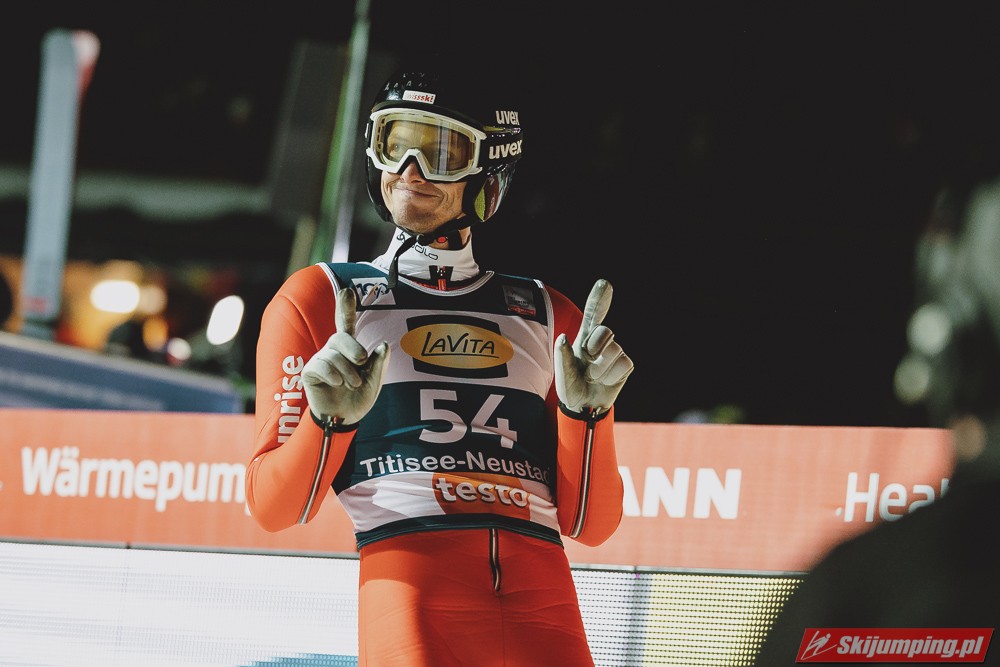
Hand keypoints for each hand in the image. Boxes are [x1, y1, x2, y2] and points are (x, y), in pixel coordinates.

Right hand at [302, 287, 389, 425]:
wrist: (344, 419)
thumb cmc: (358, 397)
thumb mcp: (374, 381)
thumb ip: (378, 364)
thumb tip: (383, 345)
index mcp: (350, 349)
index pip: (346, 324)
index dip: (345, 307)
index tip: (347, 290)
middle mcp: (333, 350)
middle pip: (340, 336)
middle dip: (353, 347)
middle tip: (362, 361)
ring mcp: (320, 360)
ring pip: (333, 354)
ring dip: (348, 371)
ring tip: (352, 384)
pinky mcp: (310, 372)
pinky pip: (320, 365)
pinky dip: (333, 374)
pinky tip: (338, 383)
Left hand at [555, 279, 633, 414]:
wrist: (584, 407)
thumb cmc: (571, 387)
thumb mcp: (562, 375)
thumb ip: (561, 357)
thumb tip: (563, 337)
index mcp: (583, 337)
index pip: (593, 314)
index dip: (599, 298)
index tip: (604, 283)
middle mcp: (601, 341)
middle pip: (605, 331)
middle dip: (594, 349)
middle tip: (586, 363)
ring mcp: (615, 352)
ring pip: (614, 350)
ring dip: (600, 369)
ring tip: (593, 377)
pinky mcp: (625, 364)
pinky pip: (623, 365)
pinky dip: (611, 377)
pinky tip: (605, 381)